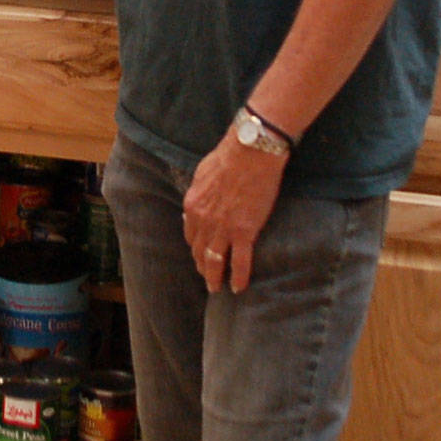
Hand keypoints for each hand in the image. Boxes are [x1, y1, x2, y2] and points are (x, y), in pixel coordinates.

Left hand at [183, 130, 287, 293]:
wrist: (250, 153)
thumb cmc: (229, 157)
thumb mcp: (202, 174)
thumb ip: (198, 194)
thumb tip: (194, 204)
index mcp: (192, 206)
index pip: (190, 234)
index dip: (195, 246)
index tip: (200, 253)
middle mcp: (203, 221)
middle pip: (199, 251)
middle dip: (201, 266)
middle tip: (206, 276)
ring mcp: (223, 228)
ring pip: (215, 261)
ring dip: (214, 277)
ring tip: (217, 287)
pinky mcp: (244, 232)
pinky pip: (239, 261)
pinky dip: (238, 277)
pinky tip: (238, 287)